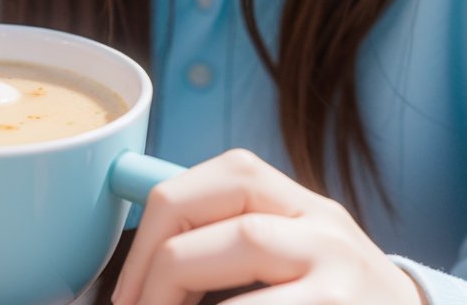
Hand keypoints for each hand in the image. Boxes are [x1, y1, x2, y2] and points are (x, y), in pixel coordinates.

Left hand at [110, 148, 426, 304]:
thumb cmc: (331, 301)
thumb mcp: (293, 257)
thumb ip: (232, 242)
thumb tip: (143, 266)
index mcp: (301, 204)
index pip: (227, 174)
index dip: (158, 225)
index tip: (127, 289)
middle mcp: (324, 230)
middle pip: (229, 223)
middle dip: (161, 271)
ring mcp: (339, 278)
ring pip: (246, 270)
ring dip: (181, 302)